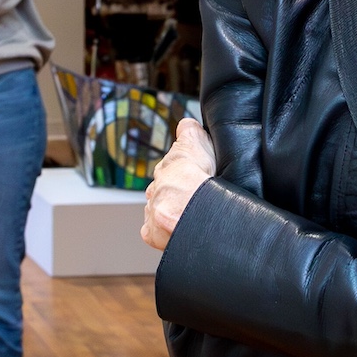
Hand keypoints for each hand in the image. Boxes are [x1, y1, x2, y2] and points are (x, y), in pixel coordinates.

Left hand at [141, 118, 215, 250]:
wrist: (200, 214)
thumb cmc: (205, 181)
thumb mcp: (200, 144)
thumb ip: (189, 133)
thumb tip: (185, 124)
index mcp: (171, 163)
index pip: (173, 164)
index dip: (186, 171)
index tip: (193, 178)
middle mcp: (158, 185)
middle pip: (165, 187)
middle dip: (177, 193)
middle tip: (196, 200)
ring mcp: (154, 208)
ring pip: (160, 208)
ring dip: (172, 212)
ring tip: (191, 218)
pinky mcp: (151, 231)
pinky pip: (154, 230)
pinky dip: (164, 232)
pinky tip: (180, 230)